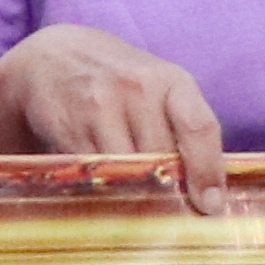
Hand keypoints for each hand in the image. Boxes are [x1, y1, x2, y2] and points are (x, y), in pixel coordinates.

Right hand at [0, 26, 229, 214]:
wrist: (54, 56)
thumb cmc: (120, 79)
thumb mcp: (159, 87)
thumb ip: (184, 127)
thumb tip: (209, 190)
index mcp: (170, 80)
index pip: (198, 128)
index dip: (207, 171)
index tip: (210, 206)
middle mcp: (135, 89)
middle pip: (160, 159)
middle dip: (166, 188)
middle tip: (168, 209)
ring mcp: (97, 106)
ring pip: (125, 170)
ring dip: (133, 192)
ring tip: (136, 202)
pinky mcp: (66, 126)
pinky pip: (93, 172)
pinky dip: (102, 186)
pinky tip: (104, 185)